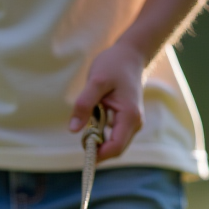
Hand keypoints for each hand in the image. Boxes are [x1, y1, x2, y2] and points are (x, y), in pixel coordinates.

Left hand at [68, 39, 146, 161]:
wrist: (130, 55)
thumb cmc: (114, 65)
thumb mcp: (95, 81)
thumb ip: (84, 104)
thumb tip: (73, 129)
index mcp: (130, 116)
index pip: (115, 147)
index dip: (98, 154)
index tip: (82, 147)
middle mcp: (136, 123)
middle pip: (115, 150)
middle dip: (97, 148)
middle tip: (82, 134)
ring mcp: (134, 124)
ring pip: (114, 145)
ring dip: (99, 140)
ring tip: (90, 119)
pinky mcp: (128, 122)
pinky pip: (114, 137)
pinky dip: (102, 134)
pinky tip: (96, 118)